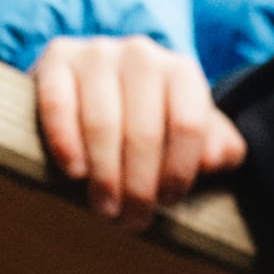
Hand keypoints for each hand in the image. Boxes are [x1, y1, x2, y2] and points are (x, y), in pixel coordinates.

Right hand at [32, 35, 246, 228]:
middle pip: (145, 132)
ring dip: (105, 176)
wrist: (94, 86)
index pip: (188, 126)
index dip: (178, 172)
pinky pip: (60, 105)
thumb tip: (213, 160)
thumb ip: (216, 147)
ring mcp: (97, 53)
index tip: (167, 203)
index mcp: (181, 71)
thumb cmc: (152, 121)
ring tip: (106, 209)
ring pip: (103, 124)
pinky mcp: (57, 58)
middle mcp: (142, 55)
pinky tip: (75, 173)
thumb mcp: (190, 135)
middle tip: (133, 220)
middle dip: (139, 186)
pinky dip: (66, 143)